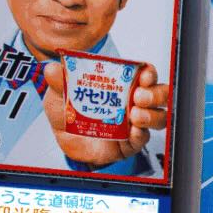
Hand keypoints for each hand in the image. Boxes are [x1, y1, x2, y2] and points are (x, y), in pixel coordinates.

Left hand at [42, 61, 170, 167]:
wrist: (64, 141)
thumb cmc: (69, 113)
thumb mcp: (59, 94)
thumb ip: (58, 82)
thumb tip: (52, 69)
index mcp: (122, 85)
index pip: (146, 74)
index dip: (149, 73)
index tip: (144, 75)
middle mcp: (134, 102)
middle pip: (160, 95)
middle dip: (154, 94)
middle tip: (139, 96)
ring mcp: (135, 123)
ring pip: (159, 117)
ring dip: (151, 115)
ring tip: (135, 115)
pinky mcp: (130, 143)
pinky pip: (143, 139)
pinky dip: (140, 135)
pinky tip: (133, 131)